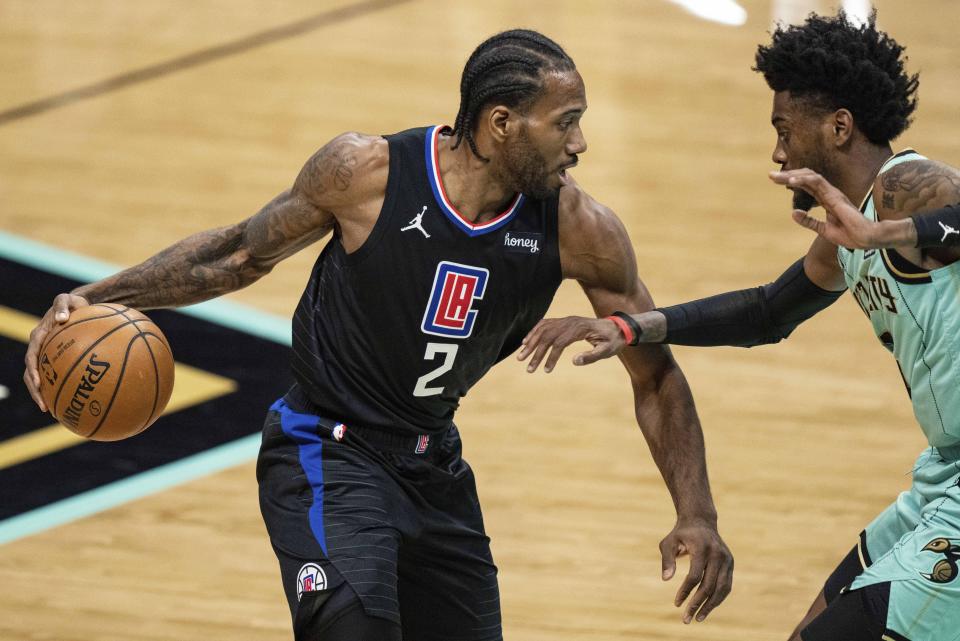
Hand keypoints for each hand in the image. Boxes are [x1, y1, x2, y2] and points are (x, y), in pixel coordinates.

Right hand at [23, 293, 89, 411]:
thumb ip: (64, 305)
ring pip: (37, 378)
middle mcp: (38, 347)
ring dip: (40, 394)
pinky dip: (55, 388)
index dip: (33, 370)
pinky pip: (52, 375)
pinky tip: (65, 401)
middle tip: (44, 406)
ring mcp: (44, 354)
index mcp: (39, 335)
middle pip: (31, 373)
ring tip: (49, 410)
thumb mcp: (68, 300)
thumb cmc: (73, 303)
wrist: (76, 306)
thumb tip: (61, 318)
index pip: (32, 356)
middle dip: (35, 391)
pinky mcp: (53, 359)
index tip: (38, 383)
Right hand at [517, 316, 624, 372]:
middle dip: (536, 352)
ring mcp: (565, 320)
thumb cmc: (612, 341)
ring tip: (521, 356)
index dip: (551, 357)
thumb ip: (591, 356)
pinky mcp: (564, 321)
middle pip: (547, 336)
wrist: (618, 327)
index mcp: (579, 329)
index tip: (546, 370)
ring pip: (543, 330)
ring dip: (531, 343)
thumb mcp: (607, 351)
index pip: (559, 342)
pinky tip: (526, 341)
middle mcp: (569, 322)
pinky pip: (545, 324)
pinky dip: (534, 332)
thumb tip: (574, 361)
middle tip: (528, 369)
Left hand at [660, 518, 733, 623]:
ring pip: (721, 588)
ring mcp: (726, 559)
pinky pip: (726, 585)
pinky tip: (707, 607)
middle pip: (709, 585)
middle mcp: (717, 554)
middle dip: (697, 604)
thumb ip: (667, 560)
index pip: (695, 576)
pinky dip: (718, 598)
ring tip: (698, 618)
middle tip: (686, 619)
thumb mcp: (668, 543)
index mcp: (702, 548)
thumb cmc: (681, 534)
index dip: (686, 591)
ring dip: (710, 606)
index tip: (676, 603)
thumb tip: (666, 580)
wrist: (701, 521)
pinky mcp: (730, 563)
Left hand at [769, 169, 911, 248]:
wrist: (865, 239)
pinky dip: (803, 180)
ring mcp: (832, 193)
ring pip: (810, 177)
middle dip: (788, 175)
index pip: (807, 185)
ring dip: (792, 175)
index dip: (792, 181)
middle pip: (806, 178)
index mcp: (827, 199)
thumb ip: (809, 221)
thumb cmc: (850, 235)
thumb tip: (793, 213)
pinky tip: (791, 181)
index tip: (775, 180)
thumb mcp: (823, 230)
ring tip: (776, 177)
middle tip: (770, 176)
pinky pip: (817, 183)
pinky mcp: (835, 195)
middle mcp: (829, 193)